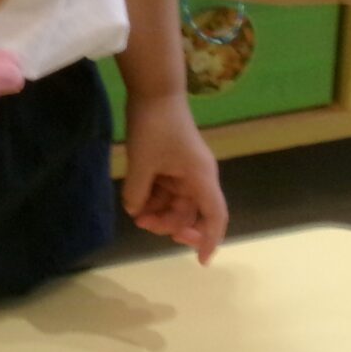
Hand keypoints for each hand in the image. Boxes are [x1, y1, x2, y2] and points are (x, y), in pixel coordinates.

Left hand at [121, 94, 227, 264]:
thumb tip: (135, 212)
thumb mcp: (142, 163)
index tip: (200, 261)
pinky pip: (166, 189)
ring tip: (135, 212)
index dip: (210, 240)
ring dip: (157, 211)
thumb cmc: (154, 126)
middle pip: (191, 213)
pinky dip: (152, 196)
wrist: (153, 90)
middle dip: (169, 224)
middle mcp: (198, 177)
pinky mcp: (172, 162)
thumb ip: (138, 194)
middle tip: (144, 225)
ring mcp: (185, 169)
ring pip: (175, 202)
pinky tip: (135, 199)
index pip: (215, 217)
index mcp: (201, 178)